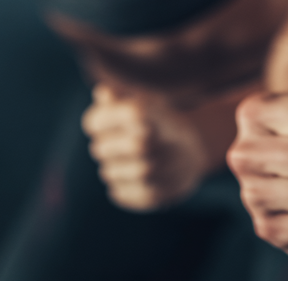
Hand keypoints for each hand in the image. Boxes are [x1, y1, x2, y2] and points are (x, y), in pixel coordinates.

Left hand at [82, 85, 209, 210]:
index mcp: (144, 114)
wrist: (191, 155)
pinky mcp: (152, 196)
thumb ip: (119, 99)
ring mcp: (152, 172)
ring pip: (108, 172)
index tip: (99, 122)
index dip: (96, 121)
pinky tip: (134, 176)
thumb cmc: (159, 125)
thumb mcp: (144, 105)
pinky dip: (121, 185)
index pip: (96, 121)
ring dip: (112, 166)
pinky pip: (118, 193)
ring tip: (126, 159)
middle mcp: (149, 142)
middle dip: (103, 146)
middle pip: (99, 149)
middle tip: (112, 143)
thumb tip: (101, 91)